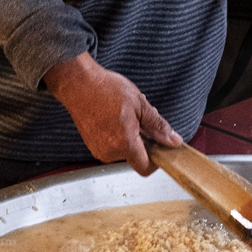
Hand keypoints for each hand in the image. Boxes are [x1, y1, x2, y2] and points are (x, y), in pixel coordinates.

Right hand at [42, 52, 180, 174]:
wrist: (78, 84)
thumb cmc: (105, 90)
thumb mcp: (140, 104)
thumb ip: (158, 126)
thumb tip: (173, 141)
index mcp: (124, 144)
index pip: (145, 168)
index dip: (156, 160)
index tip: (160, 147)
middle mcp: (109, 152)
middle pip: (135, 158)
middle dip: (142, 142)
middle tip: (140, 120)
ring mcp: (98, 150)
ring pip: (123, 151)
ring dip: (129, 138)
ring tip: (124, 116)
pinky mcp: (91, 145)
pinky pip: (111, 147)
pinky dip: (117, 136)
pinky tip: (114, 118)